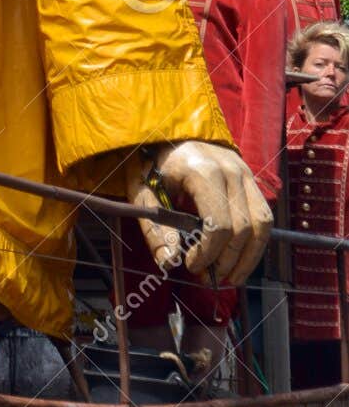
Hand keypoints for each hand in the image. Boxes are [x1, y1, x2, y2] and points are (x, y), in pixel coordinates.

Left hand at [127, 140, 271, 287]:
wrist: (167, 128)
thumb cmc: (151, 161)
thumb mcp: (142, 192)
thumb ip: (155, 227)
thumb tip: (170, 262)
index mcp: (201, 171)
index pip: (219, 225)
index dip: (208, 253)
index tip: (191, 266)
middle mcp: (230, 169)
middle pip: (243, 228)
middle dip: (228, 261)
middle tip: (208, 278)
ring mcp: (245, 171)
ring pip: (262, 224)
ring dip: (249, 257)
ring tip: (230, 277)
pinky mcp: (251, 176)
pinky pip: (264, 215)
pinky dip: (255, 241)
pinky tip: (239, 258)